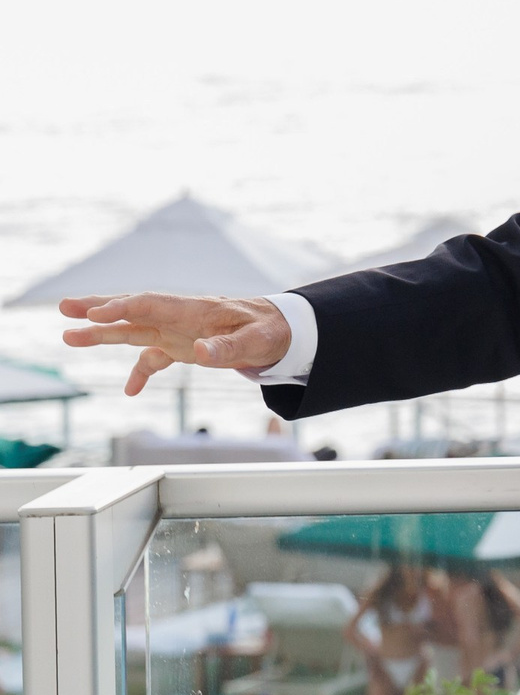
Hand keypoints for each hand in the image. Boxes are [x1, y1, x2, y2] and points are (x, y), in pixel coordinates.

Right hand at [59, 293, 292, 394]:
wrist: (280, 330)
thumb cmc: (269, 330)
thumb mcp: (255, 341)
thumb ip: (227, 348)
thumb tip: (200, 353)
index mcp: (195, 310)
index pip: (150, 304)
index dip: (122, 308)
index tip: (95, 315)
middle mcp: (180, 318)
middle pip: (132, 310)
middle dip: (98, 309)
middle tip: (65, 307)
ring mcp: (177, 332)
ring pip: (133, 330)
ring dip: (102, 334)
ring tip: (68, 337)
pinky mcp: (181, 347)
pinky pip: (153, 358)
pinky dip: (140, 373)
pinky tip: (129, 391)